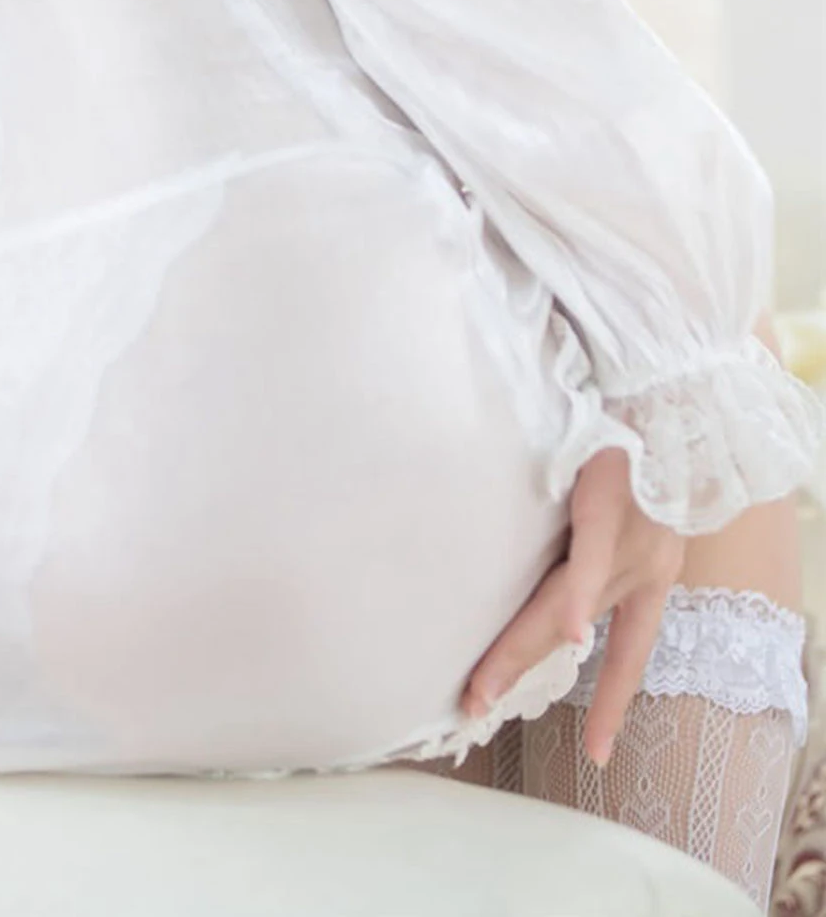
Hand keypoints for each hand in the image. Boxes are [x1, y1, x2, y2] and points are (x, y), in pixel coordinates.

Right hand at [461, 445, 685, 766]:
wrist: (666, 388)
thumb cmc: (636, 437)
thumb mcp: (622, 499)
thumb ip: (590, 534)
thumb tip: (541, 550)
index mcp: (650, 572)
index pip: (631, 652)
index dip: (609, 701)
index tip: (596, 751)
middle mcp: (643, 568)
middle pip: (570, 633)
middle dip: (518, 669)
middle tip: (474, 704)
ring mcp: (628, 544)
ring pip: (562, 606)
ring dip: (518, 648)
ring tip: (481, 684)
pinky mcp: (610, 513)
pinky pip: (587, 565)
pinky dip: (574, 601)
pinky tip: (566, 635)